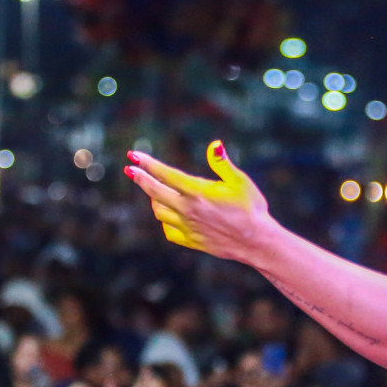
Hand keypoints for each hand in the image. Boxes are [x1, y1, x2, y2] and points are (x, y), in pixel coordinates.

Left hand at [126, 141, 274, 263]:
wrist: (256, 242)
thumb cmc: (251, 208)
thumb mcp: (240, 181)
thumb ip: (223, 163)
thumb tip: (214, 144)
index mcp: (198, 192)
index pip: (165, 174)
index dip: (147, 164)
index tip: (133, 156)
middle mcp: (189, 210)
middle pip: (155, 192)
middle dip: (140, 179)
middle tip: (130, 170)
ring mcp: (188, 227)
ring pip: (159, 212)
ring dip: (153, 199)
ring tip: (155, 191)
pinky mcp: (191, 241)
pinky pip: (168, 231)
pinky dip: (165, 221)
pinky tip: (169, 215)